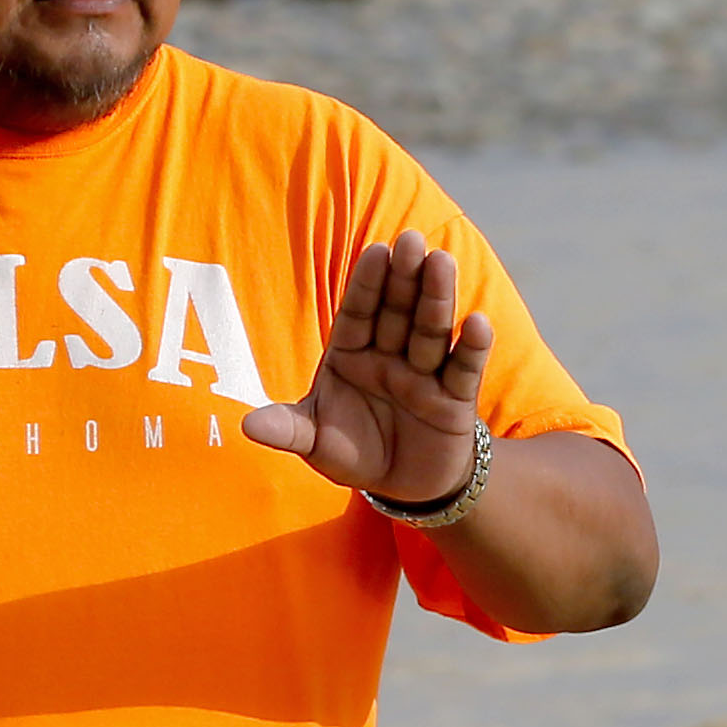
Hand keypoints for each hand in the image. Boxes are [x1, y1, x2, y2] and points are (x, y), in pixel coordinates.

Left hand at [246, 232, 492, 505]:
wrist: (403, 486)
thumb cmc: (354, 452)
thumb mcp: (315, 443)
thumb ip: (288, 430)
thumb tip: (248, 426)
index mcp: (351, 354)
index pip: (358, 313)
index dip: (367, 284)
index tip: (377, 251)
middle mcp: (389, 356)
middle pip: (398, 312)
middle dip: (405, 278)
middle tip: (412, 240)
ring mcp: (424, 374)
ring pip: (430, 331)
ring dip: (437, 298)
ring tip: (443, 263)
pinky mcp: (455, 399)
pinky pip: (463, 370)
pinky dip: (471, 348)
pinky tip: (477, 323)